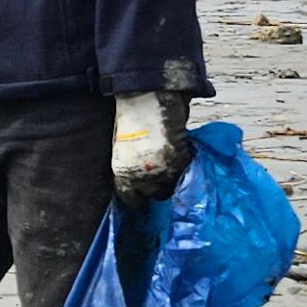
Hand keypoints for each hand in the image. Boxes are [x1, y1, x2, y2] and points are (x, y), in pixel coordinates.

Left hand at [109, 91, 188, 206]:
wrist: (146, 102)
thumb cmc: (130, 119)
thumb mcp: (124, 148)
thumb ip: (133, 165)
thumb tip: (143, 175)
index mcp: (122, 173)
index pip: (130, 199)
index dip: (138, 201)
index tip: (143, 204)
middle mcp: (141, 177)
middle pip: (154, 195)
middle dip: (157, 189)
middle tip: (161, 180)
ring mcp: (161, 171)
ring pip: (172, 186)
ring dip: (173, 180)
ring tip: (172, 169)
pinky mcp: (179, 162)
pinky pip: (185, 172)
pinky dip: (185, 166)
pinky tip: (183, 158)